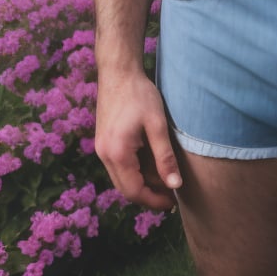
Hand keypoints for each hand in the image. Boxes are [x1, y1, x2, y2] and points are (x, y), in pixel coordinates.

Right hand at [94, 71, 181, 210]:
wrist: (118, 72)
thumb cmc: (140, 95)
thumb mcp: (157, 125)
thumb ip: (165, 157)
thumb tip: (175, 185)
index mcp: (117, 153)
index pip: (134, 191)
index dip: (154, 201)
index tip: (173, 203)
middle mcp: (104, 156)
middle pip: (125, 189)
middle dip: (148, 196)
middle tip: (171, 196)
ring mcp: (101, 149)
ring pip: (121, 179)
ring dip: (141, 185)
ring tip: (164, 182)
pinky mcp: (103, 142)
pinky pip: (118, 167)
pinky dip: (133, 172)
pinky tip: (150, 167)